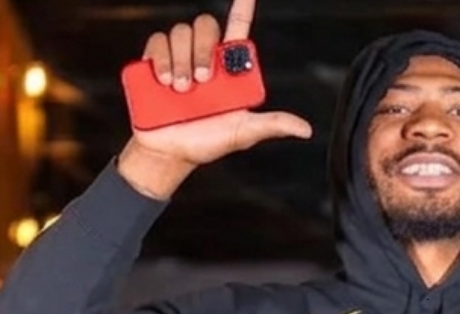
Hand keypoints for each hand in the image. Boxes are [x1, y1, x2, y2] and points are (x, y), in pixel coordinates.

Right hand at [118, 0, 311, 197]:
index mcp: (228, 68)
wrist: (169, 153)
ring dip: (181, 59)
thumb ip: (272, 125)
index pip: (237, 27)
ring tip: (179, 89)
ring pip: (180, 32)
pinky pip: (157, 41)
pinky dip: (161, 57)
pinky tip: (162, 80)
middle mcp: (204, 57)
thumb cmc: (206, 142)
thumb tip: (305, 129)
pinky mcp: (154, 61)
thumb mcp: (242, 134)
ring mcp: (179, 57)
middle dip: (202, 51)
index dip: (242, 6)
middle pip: (205, 26)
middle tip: (200, 81)